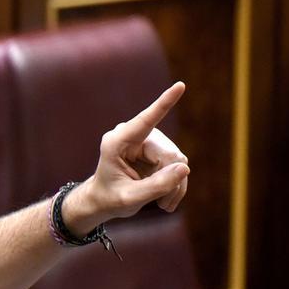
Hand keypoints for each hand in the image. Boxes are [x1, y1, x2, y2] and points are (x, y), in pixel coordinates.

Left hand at [64, 82, 190, 233]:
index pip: (145, 121)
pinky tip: (166, 199)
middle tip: (163, 203)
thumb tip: (184, 167)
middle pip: (168, 153)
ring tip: (163, 203)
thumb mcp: (130, 199)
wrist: (104, 201)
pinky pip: (179, 165)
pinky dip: (176, 184)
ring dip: (175, 184)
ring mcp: (147, 141)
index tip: (180, 86)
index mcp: (117, 142)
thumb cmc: (110, 198)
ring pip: (178, 160)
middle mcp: (132, 136)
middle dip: (171, 179)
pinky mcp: (157, 149)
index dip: (164, 103)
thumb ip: (156, 186)